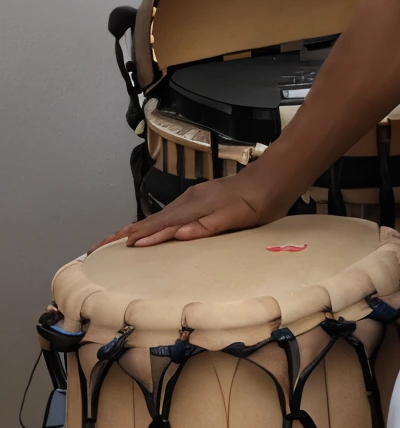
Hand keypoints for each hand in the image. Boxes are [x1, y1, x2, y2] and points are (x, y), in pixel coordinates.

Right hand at [93, 170, 293, 250]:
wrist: (274, 179)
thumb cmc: (260, 203)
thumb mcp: (237, 219)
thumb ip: (207, 226)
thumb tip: (174, 234)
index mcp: (195, 208)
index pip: (157, 226)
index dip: (134, 237)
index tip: (110, 248)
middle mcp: (189, 200)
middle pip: (151, 220)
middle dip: (124, 234)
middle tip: (98, 247)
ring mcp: (193, 198)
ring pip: (159, 216)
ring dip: (136, 229)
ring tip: (115, 241)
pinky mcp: (200, 198)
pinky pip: (169, 213)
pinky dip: (153, 223)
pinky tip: (149, 229)